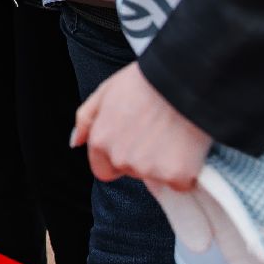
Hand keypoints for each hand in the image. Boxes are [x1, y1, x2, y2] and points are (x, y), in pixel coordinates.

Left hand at [72, 61, 212, 187]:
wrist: (183, 80)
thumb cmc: (145, 81)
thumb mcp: (105, 91)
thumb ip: (86, 119)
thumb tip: (75, 143)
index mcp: (100, 141)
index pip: (103, 170)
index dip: (118, 159)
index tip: (134, 144)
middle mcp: (120, 159)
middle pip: (131, 172)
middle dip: (142, 158)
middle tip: (157, 132)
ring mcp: (148, 169)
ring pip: (156, 178)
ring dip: (164, 164)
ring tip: (173, 135)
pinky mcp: (176, 175)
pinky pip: (182, 183)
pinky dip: (187, 171)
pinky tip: (189, 146)